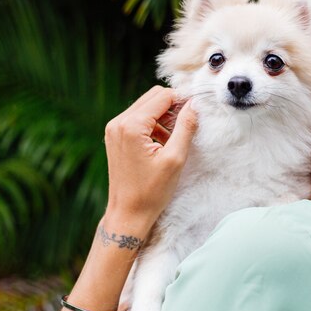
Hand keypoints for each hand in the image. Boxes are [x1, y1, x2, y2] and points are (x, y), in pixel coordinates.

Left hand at [103, 86, 197, 233]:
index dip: (182, 100)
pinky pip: (137, 119)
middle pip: (152, 97)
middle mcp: (118, 122)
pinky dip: (153, 124)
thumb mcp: (175, 158)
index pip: (162, 96)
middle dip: (172, 106)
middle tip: (188, 123)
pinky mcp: (114, 136)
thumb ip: (186, 127)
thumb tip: (194, 105)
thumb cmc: (151, 191)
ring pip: (145, 106)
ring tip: (176, 136)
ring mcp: (113, 129)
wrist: (128, 213)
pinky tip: (163, 141)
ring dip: (163, 115)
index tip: (197, 111)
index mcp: (131, 126)